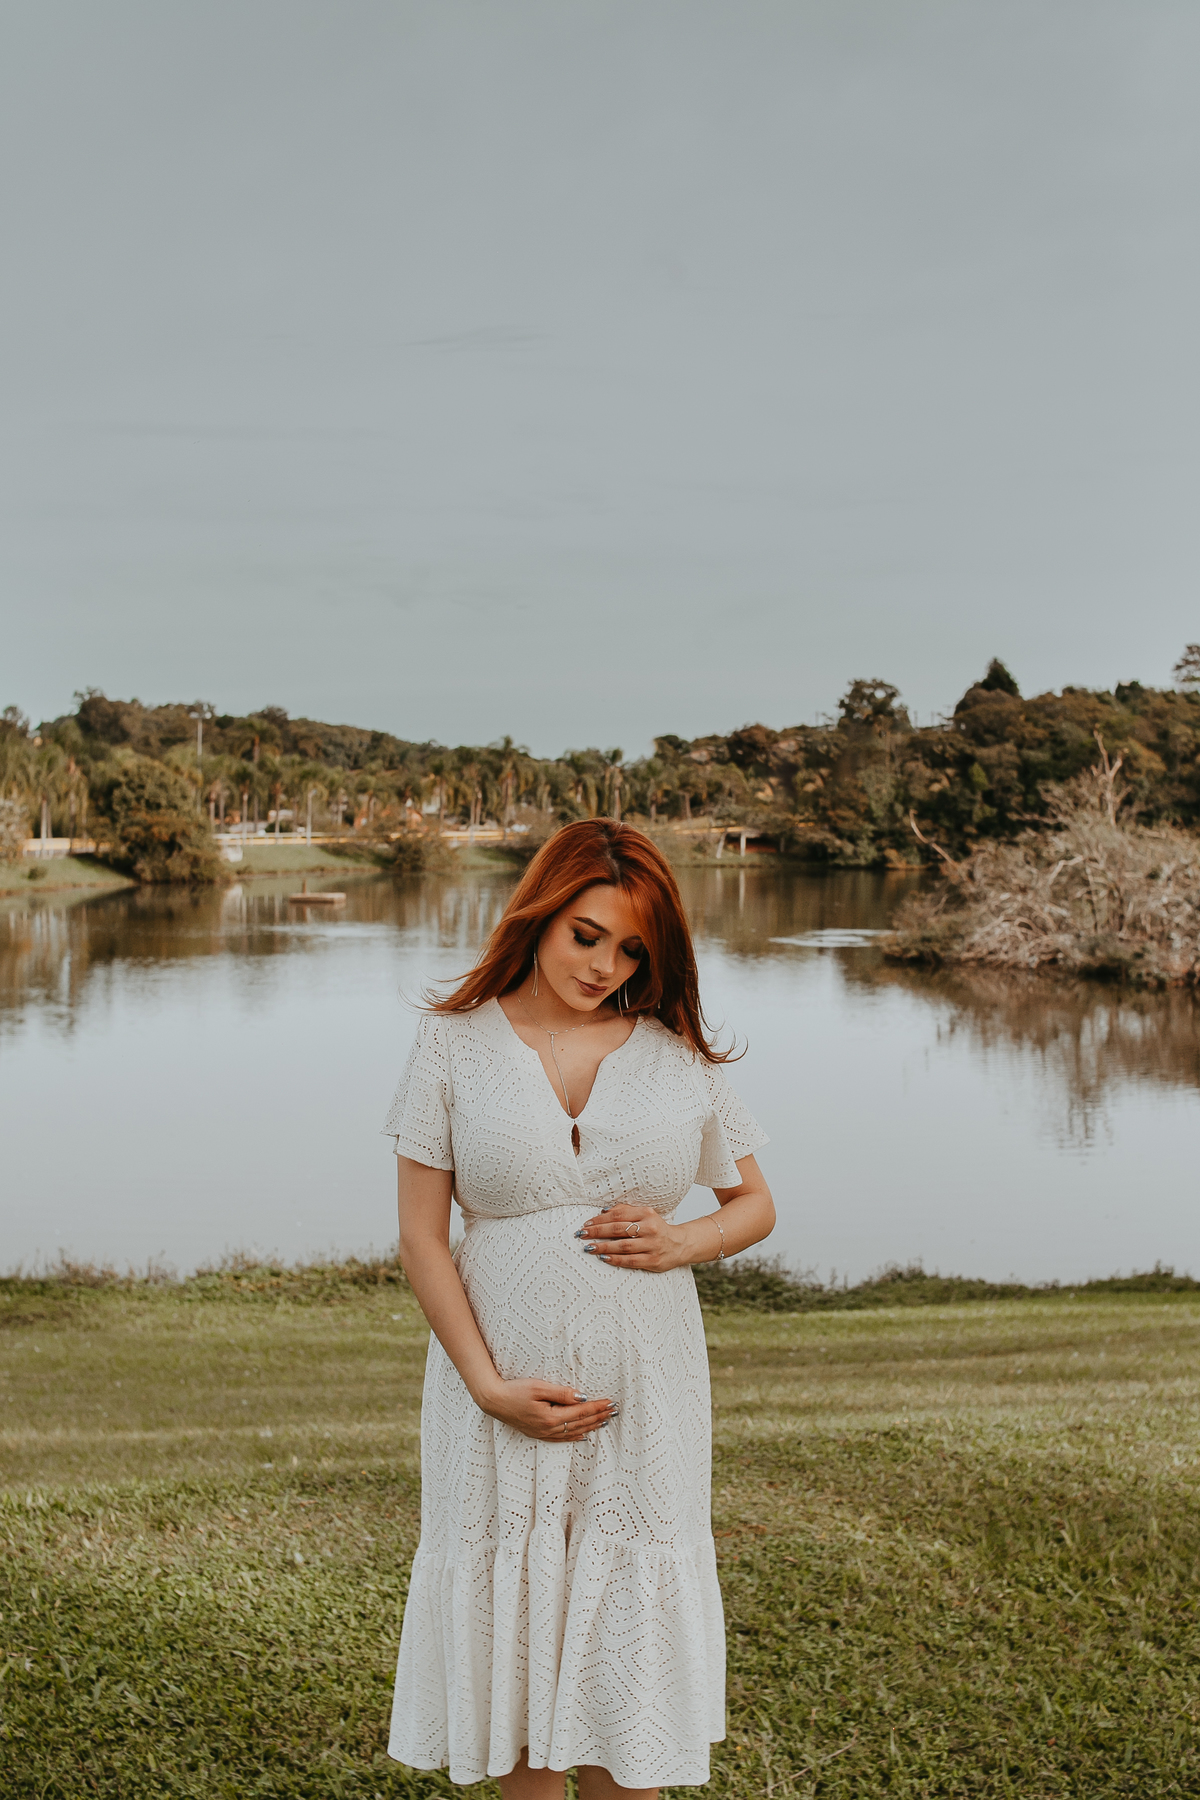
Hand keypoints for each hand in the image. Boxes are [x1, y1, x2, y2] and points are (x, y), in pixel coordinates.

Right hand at [476, 1379, 616, 1441]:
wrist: (493, 1401)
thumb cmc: (514, 1390)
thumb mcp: (538, 1387)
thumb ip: (561, 1393)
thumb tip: (581, 1397)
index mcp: (551, 1417)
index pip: (581, 1411)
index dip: (597, 1407)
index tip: (610, 1402)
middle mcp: (549, 1429)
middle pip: (580, 1423)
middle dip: (599, 1417)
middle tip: (614, 1411)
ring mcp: (543, 1433)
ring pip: (573, 1432)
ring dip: (591, 1426)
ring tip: (605, 1422)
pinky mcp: (537, 1433)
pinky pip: (561, 1439)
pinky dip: (575, 1437)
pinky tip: (584, 1435)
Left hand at [576, 1204, 689, 1272]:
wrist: (680, 1244)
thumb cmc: (656, 1229)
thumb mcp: (645, 1215)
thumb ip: (626, 1211)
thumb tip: (603, 1212)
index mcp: (647, 1214)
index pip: (619, 1214)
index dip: (600, 1219)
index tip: (587, 1223)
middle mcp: (650, 1228)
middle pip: (618, 1229)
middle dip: (597, 1232)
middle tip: (582, 1234)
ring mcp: (652, 1245)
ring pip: (623, 1246)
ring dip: (603, 1247)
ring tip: (589, 1248)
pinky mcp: (653, 1260)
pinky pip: (630, 1260)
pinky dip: (615, 1259)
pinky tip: (603, 1258)